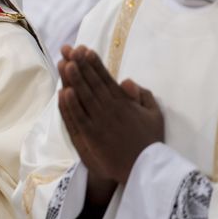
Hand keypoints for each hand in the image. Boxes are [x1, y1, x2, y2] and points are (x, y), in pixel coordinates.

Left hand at [58, 45, 164, 184]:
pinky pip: (78, 118)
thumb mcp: (154, 114)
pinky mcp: (91, 137)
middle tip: (68, 49)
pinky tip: (63, 92)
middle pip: (91, 83)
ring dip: (72, 79)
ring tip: (63, 63)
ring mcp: (99, 122)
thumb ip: (143, 95)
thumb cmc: (149, 141)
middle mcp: (110, 109)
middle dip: (79, 64)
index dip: (93, 63)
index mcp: (124, 102)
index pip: (105, 78)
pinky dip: (70, 105)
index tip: (84, 49)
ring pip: (83, 97)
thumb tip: (127, 80)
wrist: (145, 168)